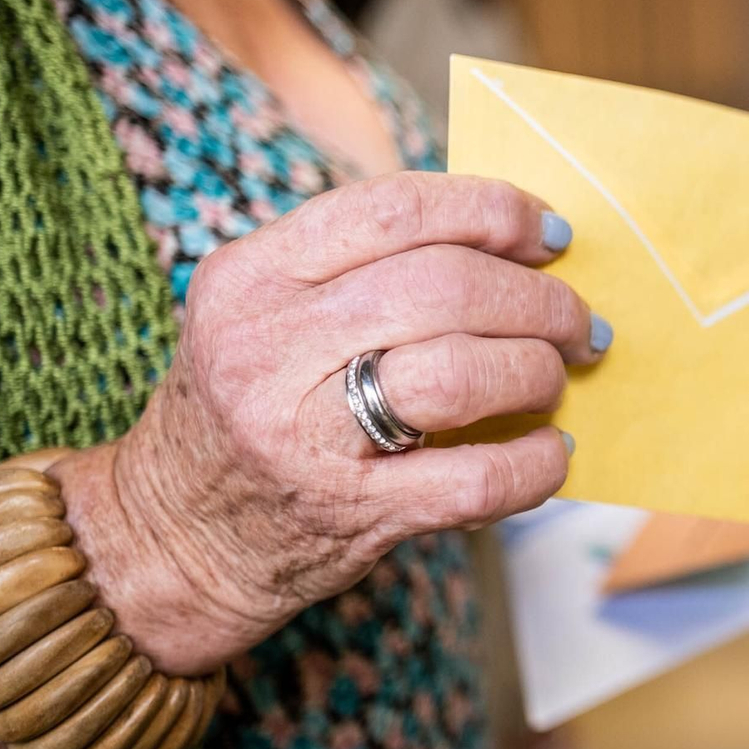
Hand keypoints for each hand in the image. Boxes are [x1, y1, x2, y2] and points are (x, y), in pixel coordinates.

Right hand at [51, 173, 602, 674]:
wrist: (169, 540)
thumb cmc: (249, 407)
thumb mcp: (267, 314)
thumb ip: (363, 269)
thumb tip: (510, 240)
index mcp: (252, 275)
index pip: (397, 207)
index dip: (494, 211)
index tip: (550, 236)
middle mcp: (268, 347)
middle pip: (446, 287)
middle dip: (539, 300)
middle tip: (579, 322)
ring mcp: (304, 436)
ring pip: (462, 373)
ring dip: (537, 370)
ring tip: (556, 378)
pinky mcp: (351, 514)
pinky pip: (476, 478)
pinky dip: (535, 463)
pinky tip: (550, 452)